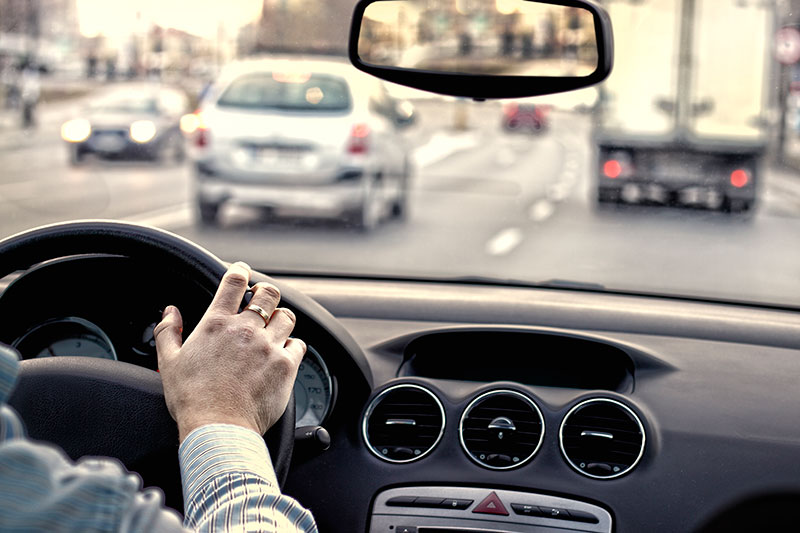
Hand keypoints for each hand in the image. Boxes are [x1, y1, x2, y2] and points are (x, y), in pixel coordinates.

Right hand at [154, 262, 305, 441]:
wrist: (218, 428)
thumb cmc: (192, 399)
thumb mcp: (169, 362)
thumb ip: (168, 331)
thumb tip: (170, 311)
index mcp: (217, 324)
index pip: (234, 282)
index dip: (240, 271)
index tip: (242, 272)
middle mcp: (246, 330)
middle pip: (269, 293)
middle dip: (267, 293)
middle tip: (263, 301)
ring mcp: (268, 346)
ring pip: (287, 316)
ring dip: (281, 320)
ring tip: (274, 329)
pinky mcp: (286, 365)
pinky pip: (298, 345)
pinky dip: (292, 347)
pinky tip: (283, 353)